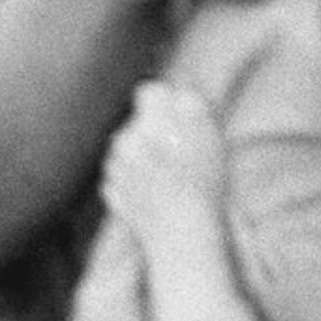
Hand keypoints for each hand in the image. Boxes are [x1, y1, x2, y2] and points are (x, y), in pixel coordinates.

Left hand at [100, 81, 226, 249]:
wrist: (181, 229)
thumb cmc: (202, 178)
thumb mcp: (209, 129)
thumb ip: (190, 101)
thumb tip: (177, 91)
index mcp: (147, 118)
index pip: (150, 92)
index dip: (168, 102)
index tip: (183, 120)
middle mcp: (125, 137)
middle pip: (139, 124)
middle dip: (155, 133)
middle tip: (182, 155)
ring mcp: (115, 168)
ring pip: (129, 152)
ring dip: (145, 160)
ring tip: (172, 181)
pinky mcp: (112, 193)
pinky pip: (122, 180)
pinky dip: (137, 186)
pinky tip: (158, 197)